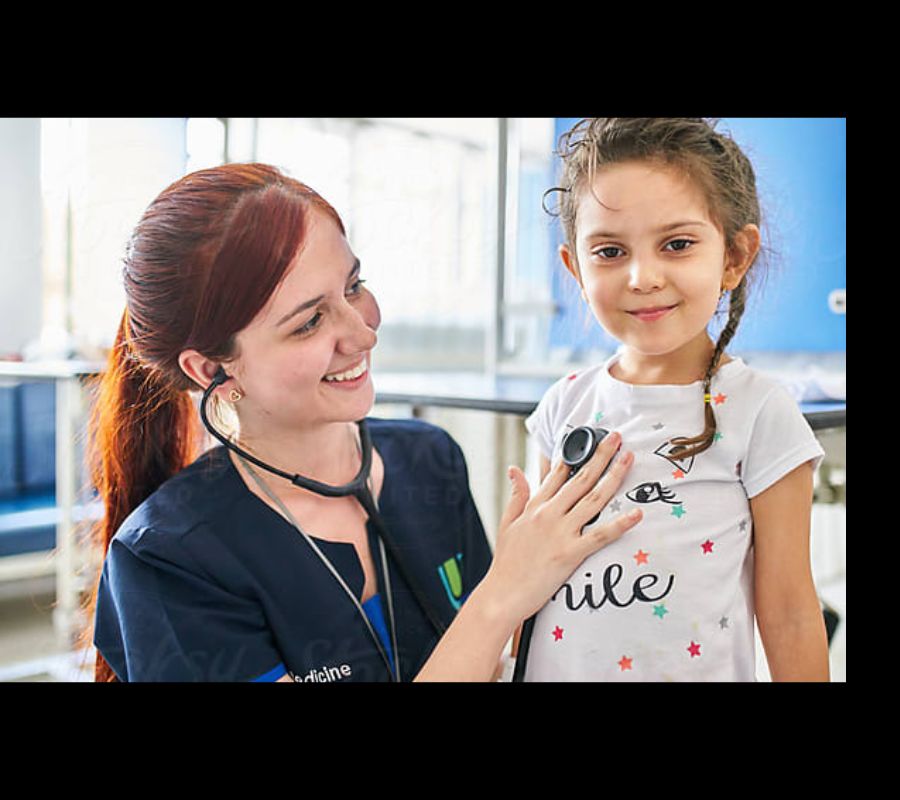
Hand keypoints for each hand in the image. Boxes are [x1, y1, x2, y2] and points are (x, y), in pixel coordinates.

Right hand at [478, 432, 640, 628]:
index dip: (575, 455)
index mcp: (535, 506)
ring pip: (593, 499)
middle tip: (617, 438)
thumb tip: (515, 468)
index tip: (591, 439)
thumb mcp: (507, 523)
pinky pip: (600, 535)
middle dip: (600, 456)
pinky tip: (636, 514)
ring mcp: (560, 532)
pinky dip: (620, 524)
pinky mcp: (570, 553)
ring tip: (628, 460)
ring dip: (613, 477)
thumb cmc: (506, 562)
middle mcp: (549, 514)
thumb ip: (516, 494)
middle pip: (580, 479)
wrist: (503, 593)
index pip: (558, 474)